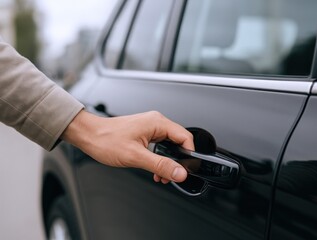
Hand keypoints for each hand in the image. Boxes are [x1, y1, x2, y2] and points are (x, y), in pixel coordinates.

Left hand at [61, 110, 193, 183]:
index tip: (187, 168)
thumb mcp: (136, 156)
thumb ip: (160, 165)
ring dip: (168, 161)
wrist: (89, 135)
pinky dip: (159, 158)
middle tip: (172, 175)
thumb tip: (180, 172)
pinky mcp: (144, 133)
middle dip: (178, 160)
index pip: (185, 137)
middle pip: (178, 141)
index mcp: (157, 123)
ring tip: (161, 175)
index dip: (189, 154)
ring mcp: (150, 127)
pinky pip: (160, 145)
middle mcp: (156, 122)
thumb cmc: (106, 140)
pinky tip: (154, 169)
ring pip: (169, 144)